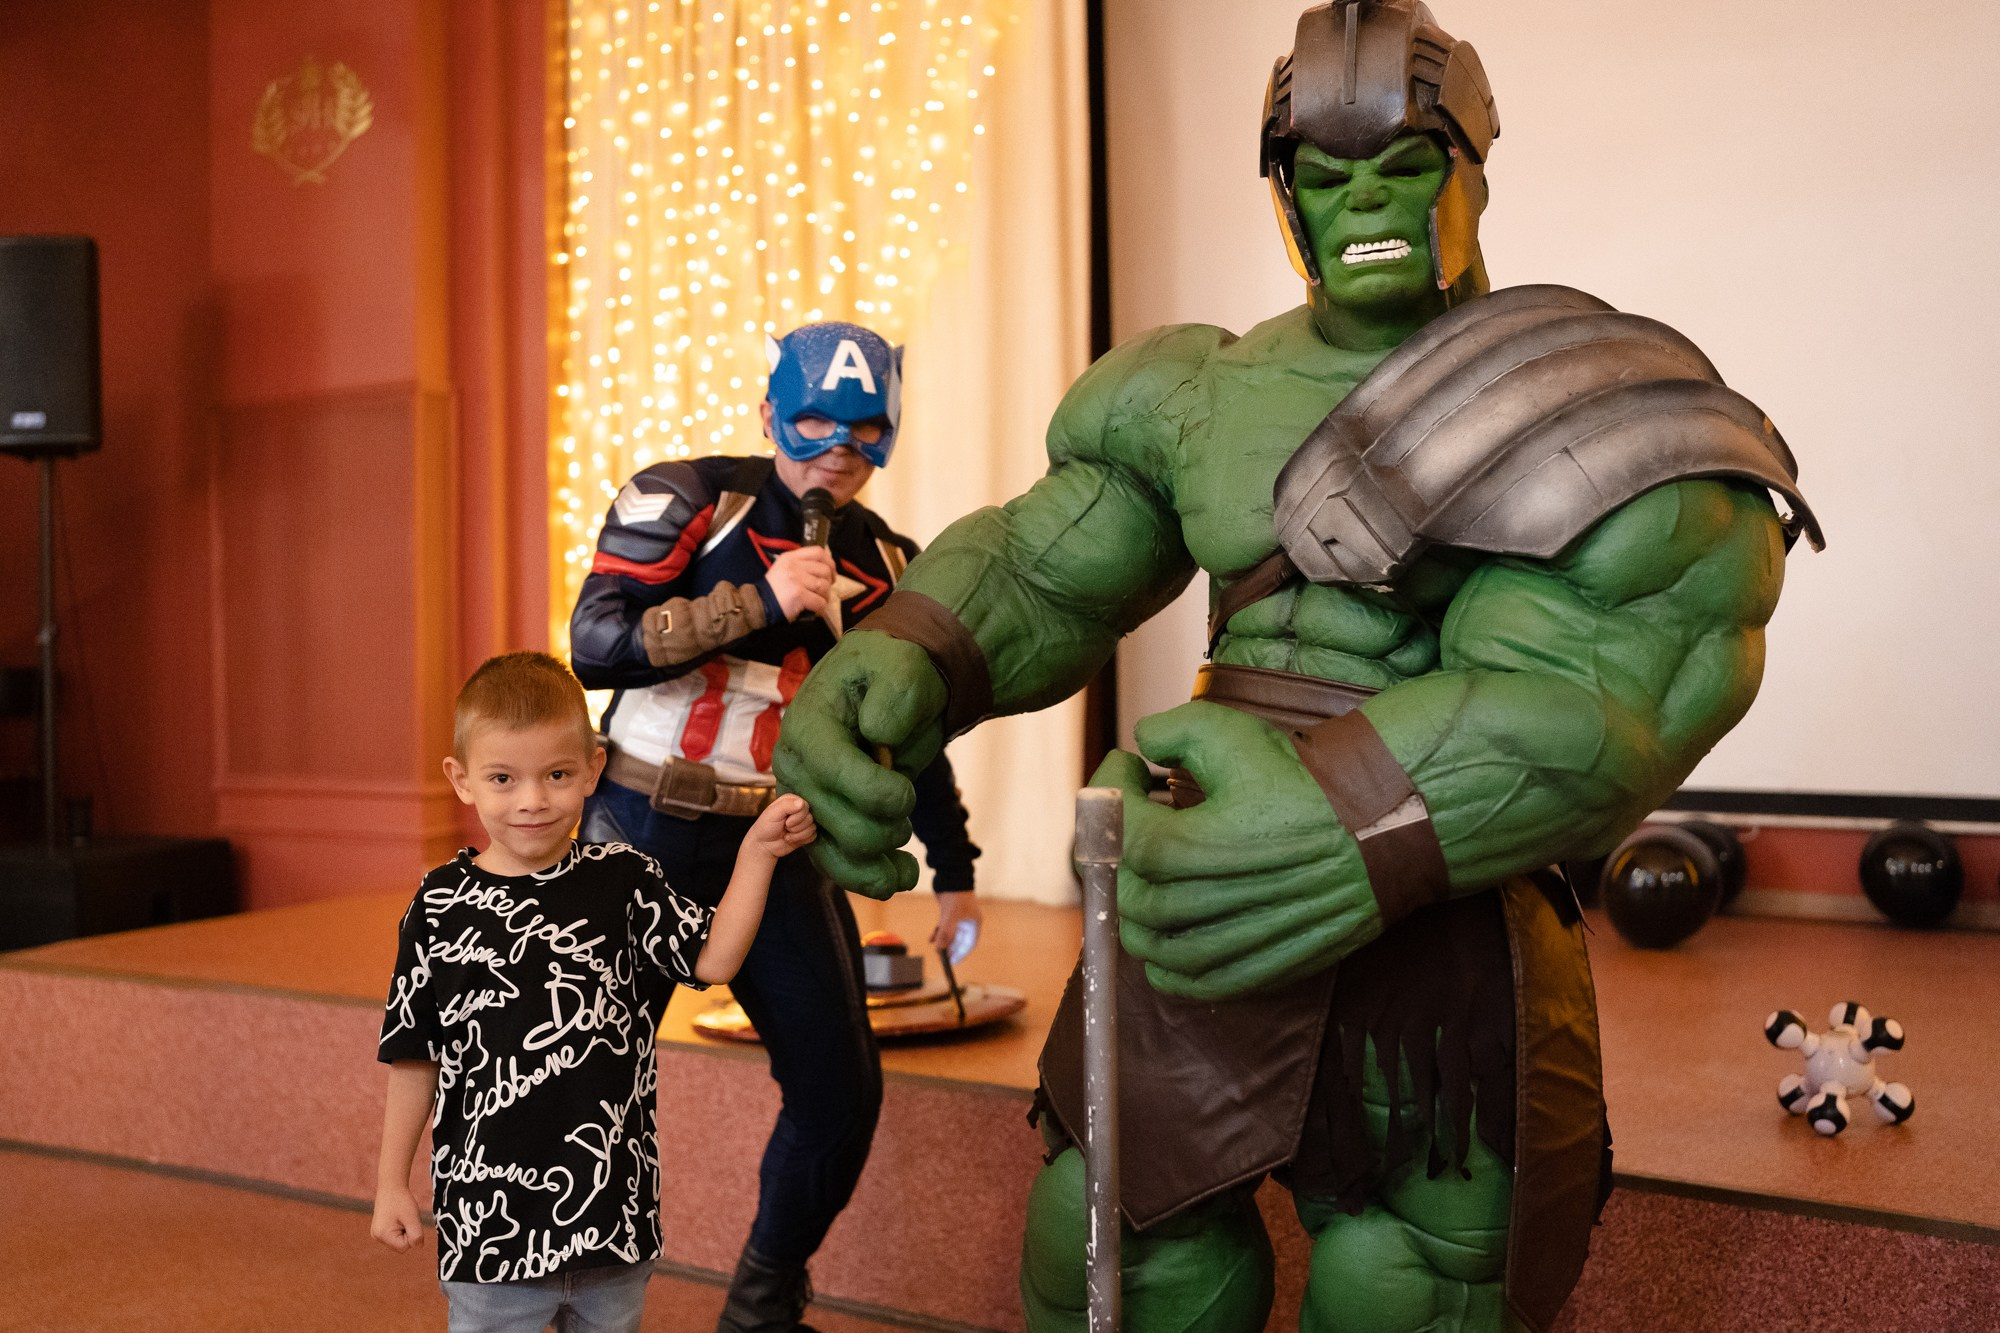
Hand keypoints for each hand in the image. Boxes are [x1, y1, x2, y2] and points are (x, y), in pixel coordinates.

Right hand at [370, 1185, 425, 1253]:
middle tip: (406, 1218)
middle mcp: (377, 1237)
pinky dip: (400, 1229)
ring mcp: (376, 1234)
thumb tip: (419, 1246)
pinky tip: (398, 1218)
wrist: (391, 1186)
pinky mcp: (379, 1230)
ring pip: (399, 1241)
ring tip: (402, 1217)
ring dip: (405, 1231)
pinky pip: (395, 1236)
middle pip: (401, 1246)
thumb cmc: (402, 1201)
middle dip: (407, 1233)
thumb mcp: (412, 1218)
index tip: (409, 1221)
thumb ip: (416, 1235)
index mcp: (382, 1235)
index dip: (412, 1235)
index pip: (404, 1247)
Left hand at [748, 793, 816, 860]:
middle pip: (810, 817)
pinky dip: (802, 840)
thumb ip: (786, 805)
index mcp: (792, 800)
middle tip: (785, 828)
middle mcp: (800, 809)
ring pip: (812, 827)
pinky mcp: (806, 833)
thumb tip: (802, 803)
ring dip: (797, 835)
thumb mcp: (772, 813)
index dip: (797, 816)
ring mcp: (804, 822)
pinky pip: (813, 836)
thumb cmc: (765, 826)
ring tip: (786, 835)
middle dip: (796, 827)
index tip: (785, 821)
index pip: (805, 806)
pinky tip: (792, 839)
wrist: (764, 845)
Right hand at [766, 546, 836, 620]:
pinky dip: (821, 607)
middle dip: (829, 582)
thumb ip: (801, 564)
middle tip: (824, 590)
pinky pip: (820, 601)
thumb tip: (825, 566)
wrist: (759, 604)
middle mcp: (794, 566)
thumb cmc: (774, 589)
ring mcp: (796, 580)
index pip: (818, 552)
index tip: (830, 572)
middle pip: (824, 570)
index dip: (829, 562)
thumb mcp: (784, 568)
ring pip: (824, 586)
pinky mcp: (799, 595)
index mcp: (791, 557)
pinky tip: (816, 609)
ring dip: (825, 596)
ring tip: (819, 600)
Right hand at [773, 631, 948, 898]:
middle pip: (836, 824)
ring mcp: (804, 801)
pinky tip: (901, 875)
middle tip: (906, 804)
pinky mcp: (819, 824)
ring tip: (908, 862)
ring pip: (835, 856)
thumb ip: (895, 695)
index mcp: (809, 726)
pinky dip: (871, 878)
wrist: (892, 688)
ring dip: (877, 863)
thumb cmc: (895, 674)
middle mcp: (796, 768)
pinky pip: (838, 864)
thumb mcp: (903, 668)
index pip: (834, 772)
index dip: (877, 793)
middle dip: (884, 827)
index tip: (907, 792)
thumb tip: (878, 734)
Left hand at [932, 891, 982, 961]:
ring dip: (943, 942)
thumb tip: (939, 950)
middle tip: (942, 958)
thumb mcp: (951, 916)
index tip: (953, 961)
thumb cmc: (956, 895)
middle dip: (951, 949)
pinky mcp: (949, 912)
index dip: (961, 953)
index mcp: (973, 923)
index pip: (969, 943)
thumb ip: (946, 933)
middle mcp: (967, 921)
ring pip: (951, 934)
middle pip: (960, 940)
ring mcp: (958, 917)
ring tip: (936, 949)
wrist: (950, 875)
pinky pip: (944, 927)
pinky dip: (938, 933)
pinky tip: (931, 939)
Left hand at [1098, 701, 1381, 1000]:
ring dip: (1138, 908)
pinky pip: (1187, 982)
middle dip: (1122, 851)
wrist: (1382, 825)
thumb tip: (1141, 743)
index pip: (1112, 834)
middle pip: (1126, 894)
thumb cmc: (1307, 779)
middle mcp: (1203, 904)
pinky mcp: (1258, 969)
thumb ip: (1169, 731)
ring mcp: (1232, 943)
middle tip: (1141, 819)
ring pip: (1148, 944)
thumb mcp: (1232, 732)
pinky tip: (1173, 929)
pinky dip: (1166, 962)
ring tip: (1157, 871)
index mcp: (1188, 847)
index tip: (1128, 771)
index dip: (1107, 794)